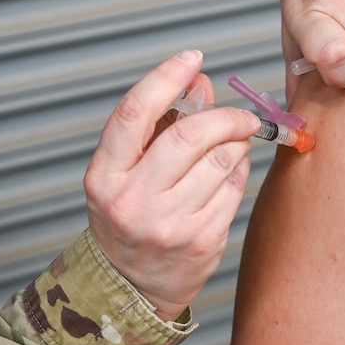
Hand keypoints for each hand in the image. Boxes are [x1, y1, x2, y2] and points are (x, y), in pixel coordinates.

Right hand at [84, 49, 260, 320]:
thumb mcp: (128, 168)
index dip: (166, 77)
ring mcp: (168, 223)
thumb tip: (198, 79)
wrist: (128, 287)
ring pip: (221, 160)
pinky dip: (240, 172)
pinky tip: (229, 174)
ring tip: (232, 146)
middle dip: (225, 116)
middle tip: (240, 115)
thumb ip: (162, 121)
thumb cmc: (129, 215)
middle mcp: (132, 200)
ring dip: (237, 143)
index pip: (134, 112)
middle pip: (190, 135)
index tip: (192, 57)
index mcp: (104, 175)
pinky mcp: (202, 240)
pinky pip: (235, 188)